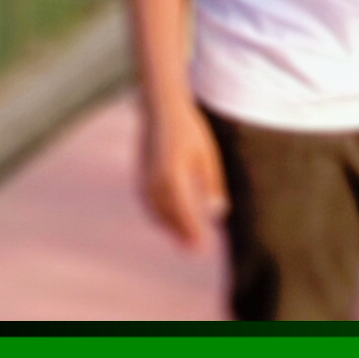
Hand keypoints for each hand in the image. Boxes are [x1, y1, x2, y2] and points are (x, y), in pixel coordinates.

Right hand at [140, 101, 228, 246]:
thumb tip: (217, 213)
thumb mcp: (207, 156)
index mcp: (173, 175)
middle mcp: (155, 180)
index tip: (202, 248)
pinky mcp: (141, 175)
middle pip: (168, 216)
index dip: (192, 232)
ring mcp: (144, 178)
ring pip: (157, 212)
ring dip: (170, 227)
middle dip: (181, 234)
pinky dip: (160, 216)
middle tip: (196, 249)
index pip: (183, 213)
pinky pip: (149, 203)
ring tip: (186, 239)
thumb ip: (212, 185)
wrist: (161, 108)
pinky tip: (171, 220)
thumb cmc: (190, 130)